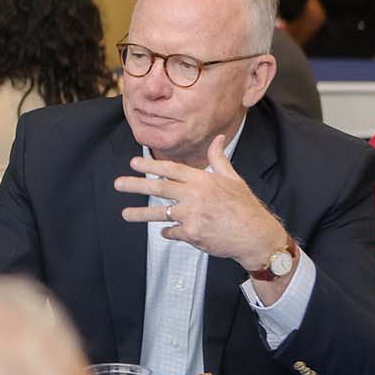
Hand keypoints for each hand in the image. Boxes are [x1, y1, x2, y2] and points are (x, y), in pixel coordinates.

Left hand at [115, 134, 287, 270]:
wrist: (256, 236)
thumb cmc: (245, 207)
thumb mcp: (233, 179)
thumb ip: (218, 159)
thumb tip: (217, 138)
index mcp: (204, 180)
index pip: (171, 169)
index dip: (150, 165)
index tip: (134, 163)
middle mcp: (195, 196)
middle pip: (159, 188)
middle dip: (135, 185)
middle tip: (118, 184)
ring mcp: (192, 216)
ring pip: (159, 213)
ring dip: (139, 213)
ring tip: (125, 213)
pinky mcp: (192, 234)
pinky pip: (172, 231)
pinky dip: (168, 231)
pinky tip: (166, 230)